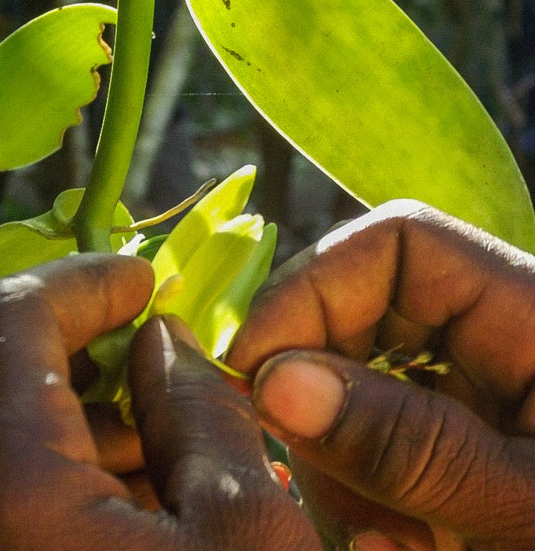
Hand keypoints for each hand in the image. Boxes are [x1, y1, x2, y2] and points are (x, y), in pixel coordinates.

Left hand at [0, 254, 320, 550]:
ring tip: (156, 435)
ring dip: (69, 406)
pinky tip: (135, 493)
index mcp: (3, 489)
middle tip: (149, 353)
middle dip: (72, 340)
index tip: (141, 282)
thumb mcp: (245, 526)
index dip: (80, 281)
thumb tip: (165, 339)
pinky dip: (58, 464)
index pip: (3, 319)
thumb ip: (200, 409)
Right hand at [227, 199, 534, 550]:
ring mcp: (463, 375)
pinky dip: (354, 472)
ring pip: (350, 368)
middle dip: (312, 378)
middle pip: (358, 303)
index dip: (312, 287)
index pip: (394, 240)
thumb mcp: (525, 508)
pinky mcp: (447, 420)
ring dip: (333, 445)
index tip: (255, 366)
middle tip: (302, 466)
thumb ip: (409, 445)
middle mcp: (489, 327)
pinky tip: (384, 530)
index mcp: (529, 309)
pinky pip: (369, 418)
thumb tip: (273, 384)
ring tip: (370, 531)